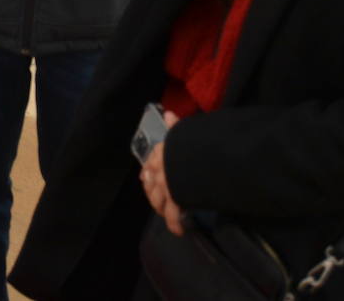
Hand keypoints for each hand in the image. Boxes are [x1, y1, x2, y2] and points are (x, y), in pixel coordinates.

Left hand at [140, 109, 184, 235]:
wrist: (197, 158)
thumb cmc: (193, 143)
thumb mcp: (183, 132)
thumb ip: (175, 126)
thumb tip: (168, 114)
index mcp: (161, 153)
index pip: (150, 163)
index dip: (148, 170)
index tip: (145, 176)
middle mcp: (160, 171)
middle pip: (151, 184)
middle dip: (152, 191)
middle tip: (155, 198)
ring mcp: (166, 187)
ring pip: (158, 200)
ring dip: (161, 207)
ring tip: (165, 212)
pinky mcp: (175, 200)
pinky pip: (174, 215)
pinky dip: (175, 224)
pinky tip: (178, 230)